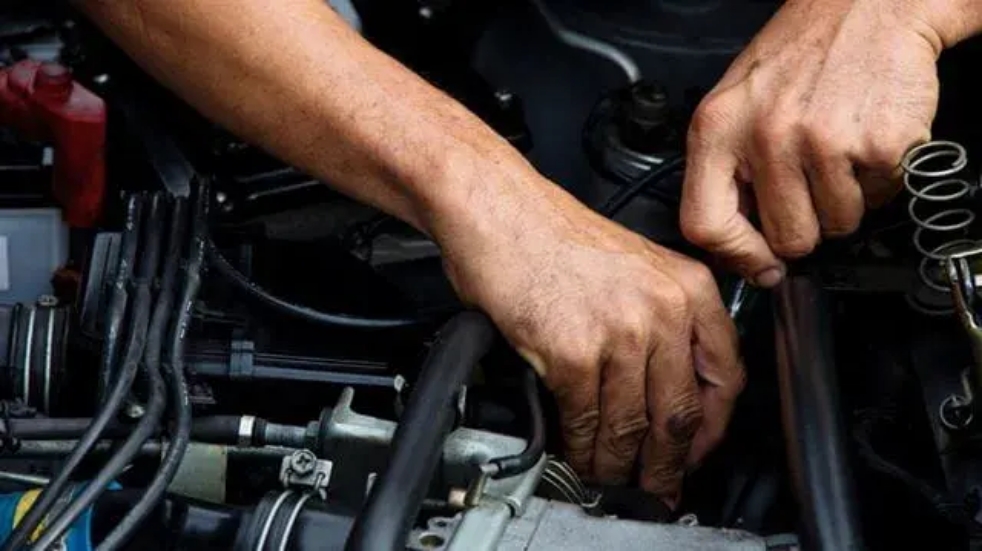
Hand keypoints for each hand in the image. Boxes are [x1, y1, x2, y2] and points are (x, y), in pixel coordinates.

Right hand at [437, 175, 743, 504]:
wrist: (499, 210)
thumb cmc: (551, 233)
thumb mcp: (634, 264)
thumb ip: (661, 317)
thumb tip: (665, 383)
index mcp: (687, 286)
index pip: (725, 374)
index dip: (713, 428)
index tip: (697, 450)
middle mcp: (663, 308)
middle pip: (681, 412)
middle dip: (669, 463)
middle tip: (660, 487)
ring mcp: (620, 331)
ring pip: (632, 425)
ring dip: (621, 466)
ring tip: (611, 480)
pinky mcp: (574, 351)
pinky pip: (586, 420)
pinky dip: (581, 448)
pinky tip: (578, 455)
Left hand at [680, 0, 947, 285]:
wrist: (868, 7)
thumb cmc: (800, 55)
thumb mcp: (735, 106)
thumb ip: (727, 172)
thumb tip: (740, 246)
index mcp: (717, 128)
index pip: (705, 224)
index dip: (736, 256)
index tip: (758, 264)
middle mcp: (765, 136)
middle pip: (786, 238)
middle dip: (805, 223)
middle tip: (810, 182)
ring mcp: (822, 141)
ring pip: (836, 224)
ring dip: (844, 200)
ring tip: (836, 150)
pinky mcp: (876, 144)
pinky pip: (879, 198)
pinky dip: (878, 179)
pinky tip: (862, 139)